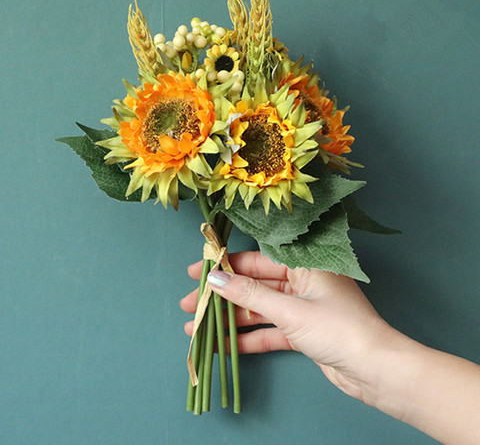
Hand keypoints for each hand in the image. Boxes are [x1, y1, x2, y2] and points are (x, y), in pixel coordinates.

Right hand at [181, 251, 394, 400]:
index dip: (226, 264)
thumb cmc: (339, 329)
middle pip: (254, 285)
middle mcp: (302, 282)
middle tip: (191, 302)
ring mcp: (301, 308)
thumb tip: (215, 279)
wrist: (375, 371)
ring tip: (197, 327)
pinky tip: (221, 345)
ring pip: (258, 309)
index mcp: (305, 264)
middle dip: (223, 295)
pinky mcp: (301, 331)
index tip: (199, 269)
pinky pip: (268, 330)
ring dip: (230, 319)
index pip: (257, 258)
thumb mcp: (290, 310)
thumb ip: (250, 295)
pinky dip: (247, 338)